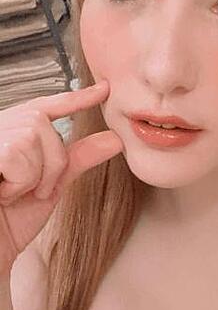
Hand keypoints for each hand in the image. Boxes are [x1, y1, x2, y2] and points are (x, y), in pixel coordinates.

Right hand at [0, 79, 122, 274]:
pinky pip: (17, 155)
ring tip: (10, 194)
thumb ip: (79, 158)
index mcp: (13, 133)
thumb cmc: (10, 219)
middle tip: (32, 191)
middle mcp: (0, 129)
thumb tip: (114, 139)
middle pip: (44, 126)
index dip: (74, 98)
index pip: (45, 107)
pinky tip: (2, 194)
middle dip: (51, 164)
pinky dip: (18, 182)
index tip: (104, 90)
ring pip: (32, 140)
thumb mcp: (52, 184)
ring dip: (32, 177)